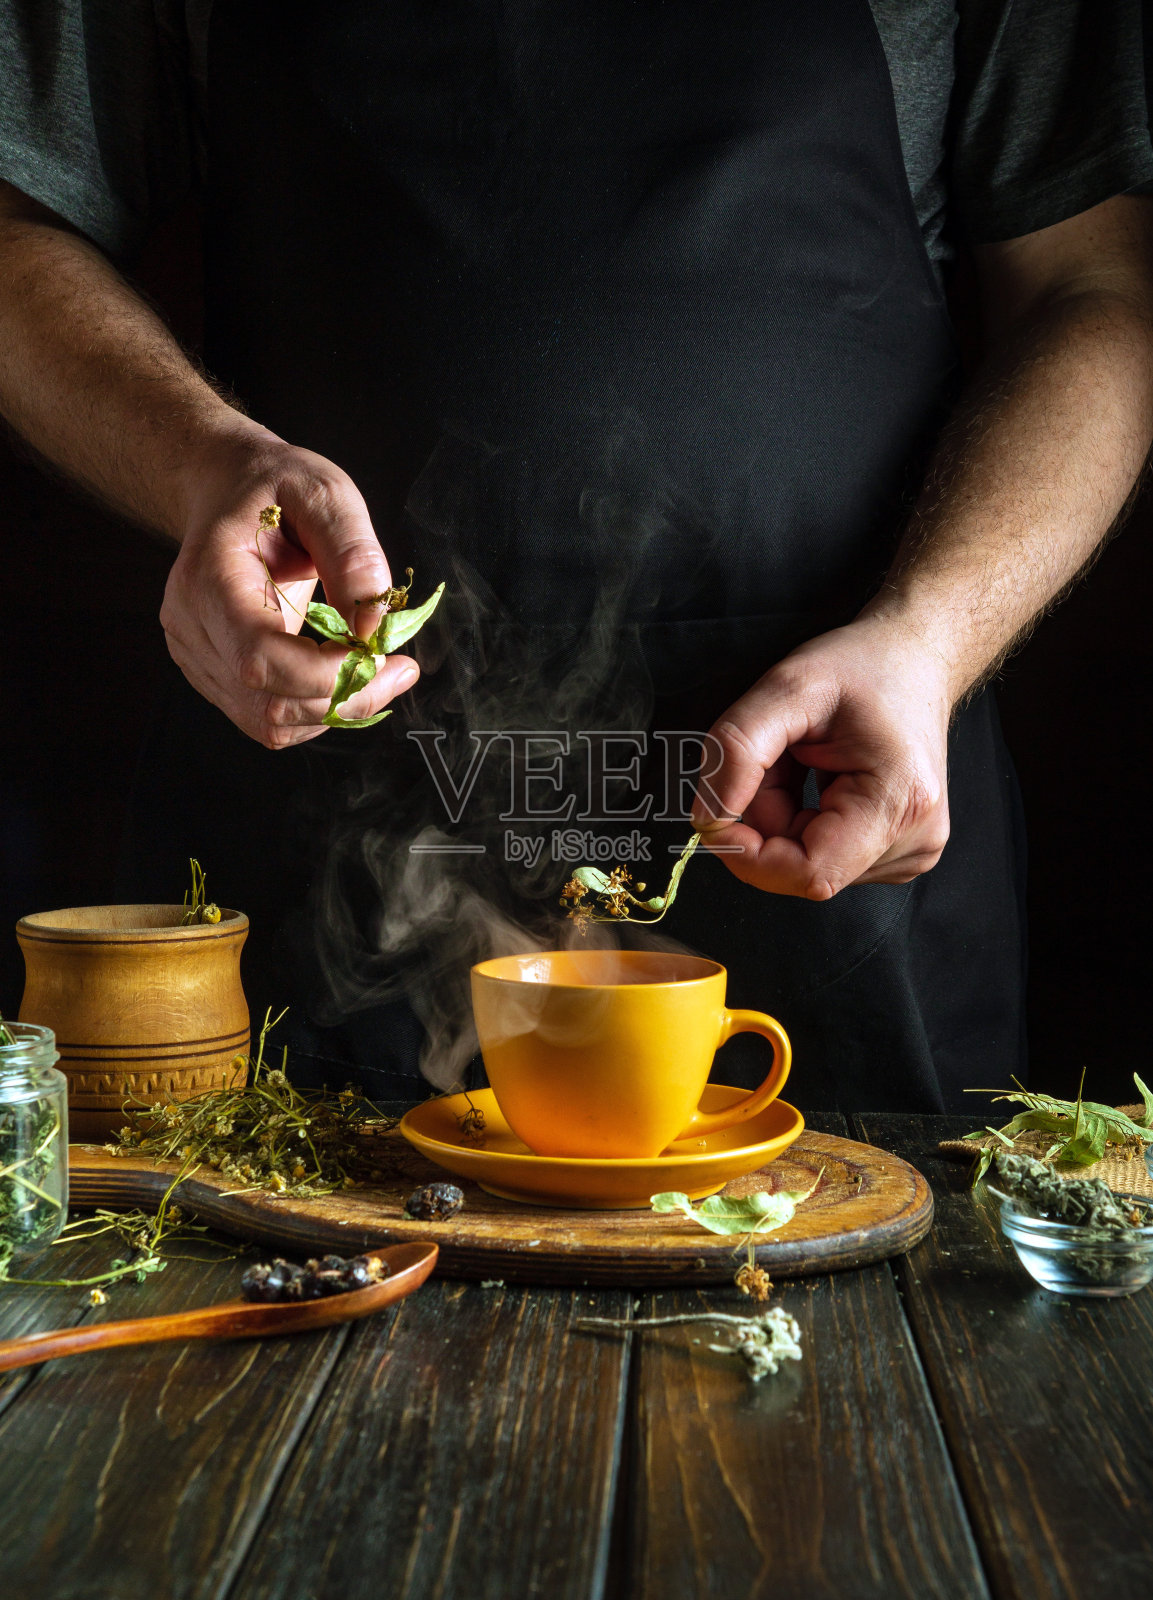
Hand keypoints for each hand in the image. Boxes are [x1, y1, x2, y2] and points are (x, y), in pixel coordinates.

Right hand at [161, 430, 418, 747]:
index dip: (326, 675)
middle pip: (267, 702)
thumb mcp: (324, 492)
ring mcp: (196, 656)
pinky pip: (267, 717)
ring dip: (334, 710)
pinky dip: (314, 709)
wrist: (224, 487)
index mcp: (209, 578)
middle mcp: (192, 626)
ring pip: (269, 722)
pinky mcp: (213, 674)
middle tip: (398, 669)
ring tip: (376, 671)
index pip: (259, 659)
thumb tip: (373, 626)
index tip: (382, 655)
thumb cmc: (271, 486)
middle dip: (344, 698)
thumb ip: (353, 555)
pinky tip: (340, 675)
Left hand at [690, 616, 951, 898]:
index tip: (716, 818)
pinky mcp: (896, 851)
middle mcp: (914, 838)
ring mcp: (910, 850)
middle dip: (763, 819)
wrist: (915, 657)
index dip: (750, 857)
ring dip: (779, 816)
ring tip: (803, 758)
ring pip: (804, 861)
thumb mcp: (787, 686)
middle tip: (775, 756)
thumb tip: (708, 818)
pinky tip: (818, 776)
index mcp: (899, 801)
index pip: (809, 874)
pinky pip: (820, 854)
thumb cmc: (863, 665)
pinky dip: (798, 819)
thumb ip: (738, 749)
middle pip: (800, 865)